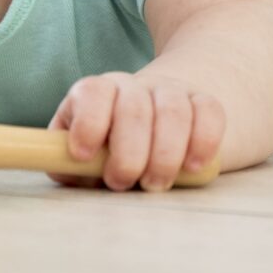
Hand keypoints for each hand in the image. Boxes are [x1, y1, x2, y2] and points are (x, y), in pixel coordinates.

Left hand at [47, 72, 224, 191]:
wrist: (157, 118)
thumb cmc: (111, 145)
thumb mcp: (84, 151)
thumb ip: (67, 159)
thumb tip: (63, 167)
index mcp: (100, 93)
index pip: (93, 92)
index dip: (88, 123)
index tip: (84, 156)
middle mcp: (135, 87)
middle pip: (134, 108)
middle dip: (128, 154)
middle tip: (123, 182)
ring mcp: (172, 92)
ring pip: (173, 111)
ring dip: (165, 155)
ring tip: (156, 184)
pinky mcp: (204, 103)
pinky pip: (210, 112)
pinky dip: (203, 142)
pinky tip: (193, 167)